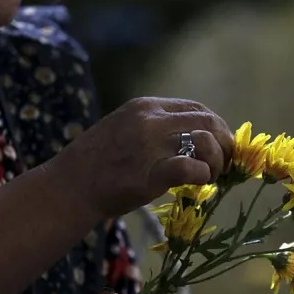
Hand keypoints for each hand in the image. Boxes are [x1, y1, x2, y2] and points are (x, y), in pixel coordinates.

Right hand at [49, 97, 233, 219]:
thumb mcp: (123, 129)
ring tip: (209, 177)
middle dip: (224, 144)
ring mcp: (151, 145)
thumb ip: (154, 128)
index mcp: (145, 107)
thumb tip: (192, 139)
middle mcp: (151, 120)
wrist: (69, 187)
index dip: (216, 127)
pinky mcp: (152, 172)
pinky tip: (198, 184)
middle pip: (208, 122)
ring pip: (206, 141)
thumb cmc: (95, 164)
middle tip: (224, 165)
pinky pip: (193, 167)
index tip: (220, 145)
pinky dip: (203, 175)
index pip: (196, 108)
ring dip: (216, 162)